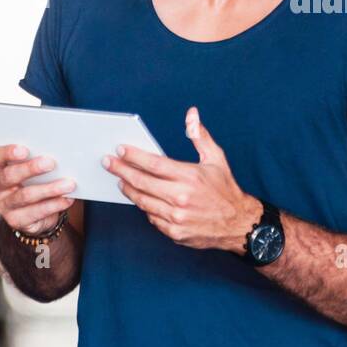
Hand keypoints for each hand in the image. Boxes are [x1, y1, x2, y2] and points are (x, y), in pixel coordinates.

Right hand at [0, 144, 76, 234]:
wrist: (35, 211)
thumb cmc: (33, 181)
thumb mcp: (31, 166)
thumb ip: (36, 157)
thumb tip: (59, 152)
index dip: (7, 153)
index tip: (24, 150)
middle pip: (8, 176)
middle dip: (30, 168)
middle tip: (50, 163)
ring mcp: (3, 205)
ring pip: (24, 195)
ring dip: (49, 189)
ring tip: (68, 184)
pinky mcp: (15, 220)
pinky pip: (36, 212)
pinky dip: (54, 205)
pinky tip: (66, 199)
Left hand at [103, 107, 260, 253]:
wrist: (238, 224)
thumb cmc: (226, 190)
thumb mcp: (216, 159)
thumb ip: (200, 136)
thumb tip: (191, 114)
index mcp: (190, 176)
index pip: (153, 164)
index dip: (133, 156)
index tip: (120, 150)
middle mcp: (181, 197)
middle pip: (141, 182)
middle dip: (121, 171)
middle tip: (108, 163)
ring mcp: (176, 217)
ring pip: (142, 201)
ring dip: (129, 190)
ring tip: (121, 180)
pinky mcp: (174, 232)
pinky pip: (152, 217)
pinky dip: (145, 207)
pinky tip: (142, 198)